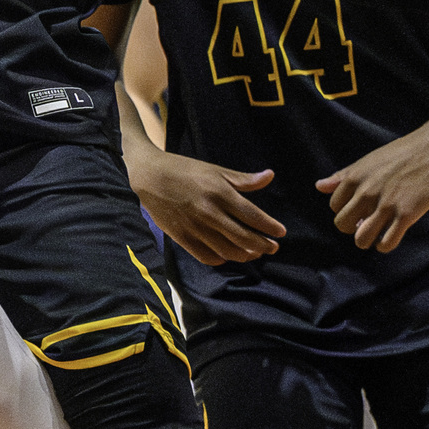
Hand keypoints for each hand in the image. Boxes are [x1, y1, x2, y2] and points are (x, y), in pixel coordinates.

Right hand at [129, 150, 283, 266]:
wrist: (148, 175)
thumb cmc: (184, 169)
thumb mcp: (214, 169)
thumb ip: (243, 179)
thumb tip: (270, 176)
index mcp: (219, 192)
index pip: (252, 215)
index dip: (269, 226)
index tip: (281, 232)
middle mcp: (208, 212)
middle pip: (243, 237)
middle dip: (262, 245)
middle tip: (273, 248)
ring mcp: (194, 226)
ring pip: (227, 250)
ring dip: (244, 255)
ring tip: (254, 253)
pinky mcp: (181, 236)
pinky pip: (205, 256)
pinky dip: (220, 259)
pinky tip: (228, 255)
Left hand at [317, 129, 428, 251]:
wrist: (428, 151)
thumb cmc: (396, 155)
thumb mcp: (364, 162)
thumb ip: (341, 176)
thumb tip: (319, 186)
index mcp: (354, 179)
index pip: (334, 207)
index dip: (345, 210)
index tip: (357, 209)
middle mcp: (367, 193)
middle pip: (343, 225)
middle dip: (351, 228)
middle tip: (363, 224)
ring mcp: (386, 205)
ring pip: (362, 238)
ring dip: (365, 241)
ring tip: (373, 236)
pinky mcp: (406, 215)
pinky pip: (387, 242)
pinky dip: (384, 246)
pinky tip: (387, 239)